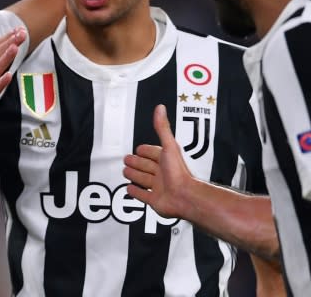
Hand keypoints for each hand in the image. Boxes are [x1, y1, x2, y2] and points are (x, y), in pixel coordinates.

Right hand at [123, 104, 195, 218]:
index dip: (145, 150)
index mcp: (166, 159)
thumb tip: (160, 109)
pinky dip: (136, 192)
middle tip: (127, 159)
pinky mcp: (155, 200)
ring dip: (135, 175)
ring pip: (144, 179)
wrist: (184, 196)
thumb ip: (162, 128)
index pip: (153, 152)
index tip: (139, 148)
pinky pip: (143, 195)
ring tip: (126, 172)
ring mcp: (159, 187)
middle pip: (146, 166)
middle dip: (136, 162)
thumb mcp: (169, 146)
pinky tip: (130, 189)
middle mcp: (163, 173)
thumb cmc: (179, 172)